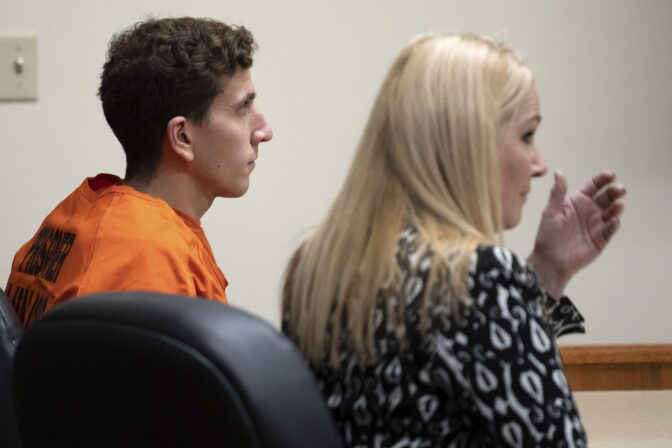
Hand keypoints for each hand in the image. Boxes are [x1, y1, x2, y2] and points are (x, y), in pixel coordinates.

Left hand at [527, 170, 625, 297]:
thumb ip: (557, 193)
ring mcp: (596, 224)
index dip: (602, 180)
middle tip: (619, 190)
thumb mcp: (551, 212)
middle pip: (606, 197)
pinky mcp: (601, 239)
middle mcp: (589, 211)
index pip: (593, 186)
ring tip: (618, 204)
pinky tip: (614, 220)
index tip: (610, 175)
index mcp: (577, 202)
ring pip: (611, 212)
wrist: (550, 261)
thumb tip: (559, 172)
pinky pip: (610, 229)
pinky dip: (613, 224)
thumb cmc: (547, 236)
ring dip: (616, 207)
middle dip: (614, 192)